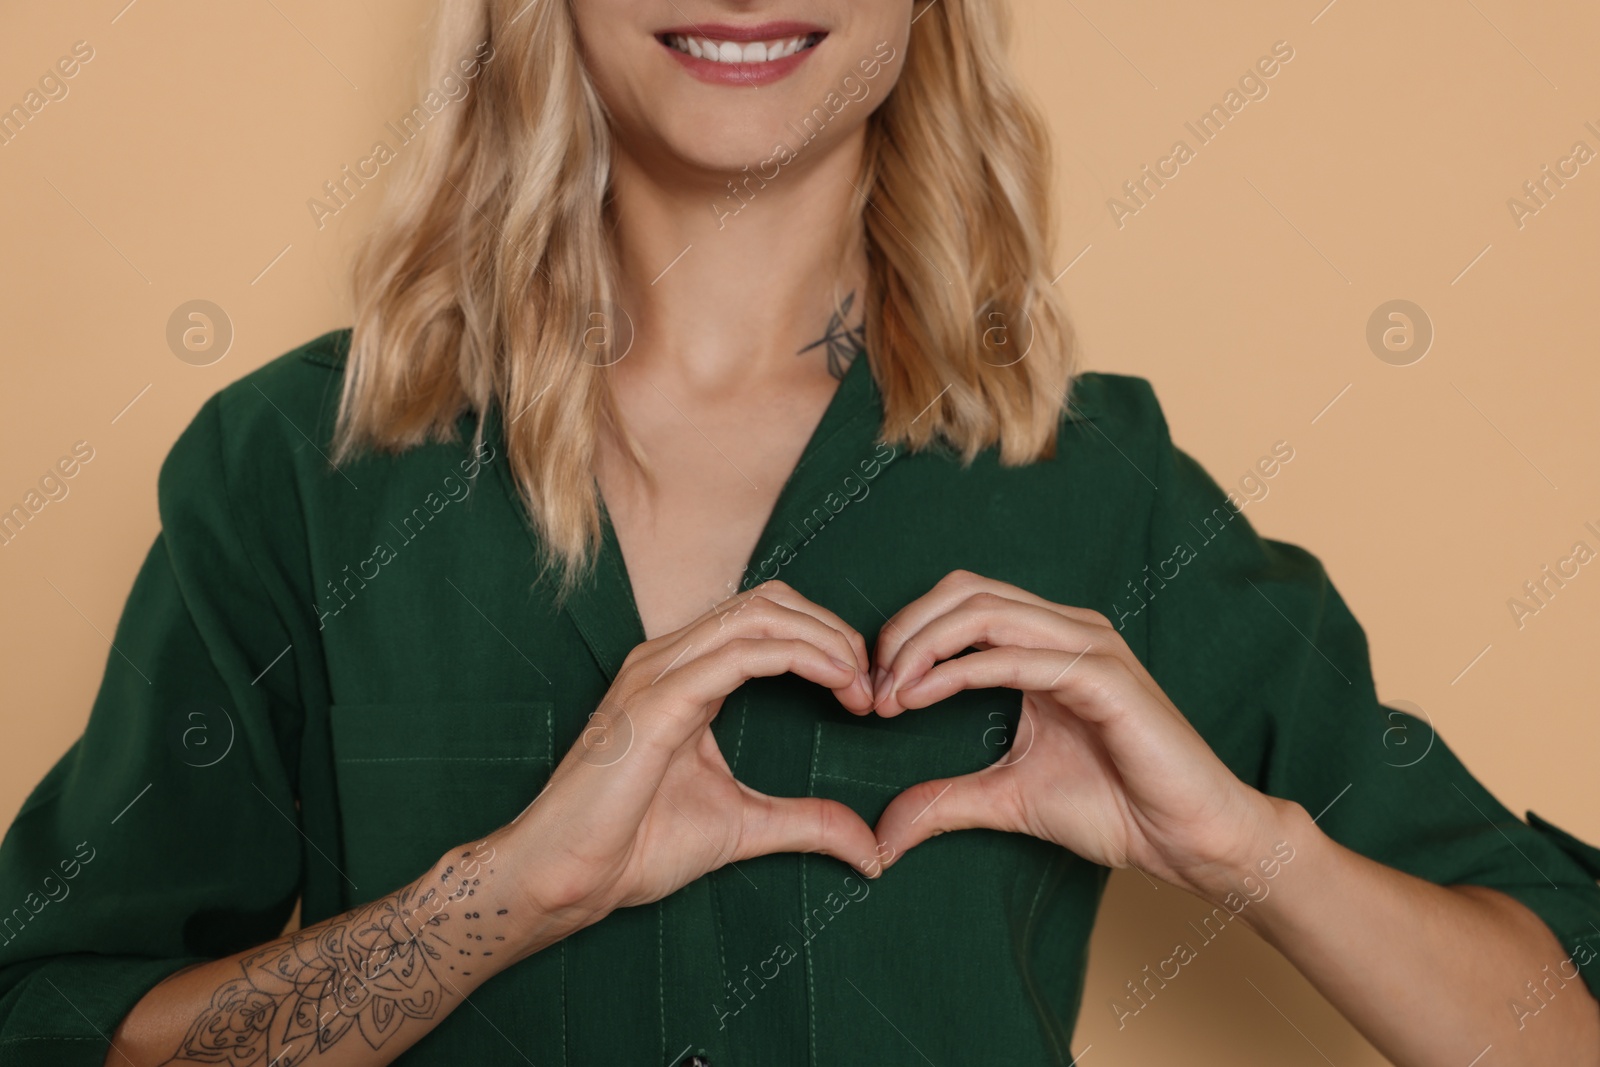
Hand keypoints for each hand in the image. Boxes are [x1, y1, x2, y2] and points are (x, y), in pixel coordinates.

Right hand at [492, 580, 880, 958]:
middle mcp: (668, 658)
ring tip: (858, 682)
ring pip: (758, 614)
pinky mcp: (657, 700)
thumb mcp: (745, 826)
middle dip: (831, 630)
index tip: (865, 690)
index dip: (825, 639)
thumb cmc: (636, 844)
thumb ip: (806, 823)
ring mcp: (658, 672)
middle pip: (768, 602)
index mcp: (684, 673)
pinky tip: (833, 682)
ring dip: (823, 639)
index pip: (765, 618)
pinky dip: (799, 657)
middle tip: (870, 682)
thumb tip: (870, 847)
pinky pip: (739, 653)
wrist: (569, 877)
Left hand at [869, 570, 1289, 899]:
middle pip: (965, 592)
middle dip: (905, 631)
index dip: (906, 633)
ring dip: (923, 647)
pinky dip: (962, 671)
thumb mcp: (1008, 799)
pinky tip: (922, 698)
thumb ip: (946, 801)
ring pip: (985, 612)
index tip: (871, 690)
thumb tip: (884, 833)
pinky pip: (1019, 657)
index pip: (962, 602)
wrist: (1191, 840)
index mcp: (1048, 643)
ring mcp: (1090, 647)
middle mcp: (1069, 630)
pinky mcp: (1106, 678)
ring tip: (890, 694)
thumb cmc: (1117, 808)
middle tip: (871, 688)